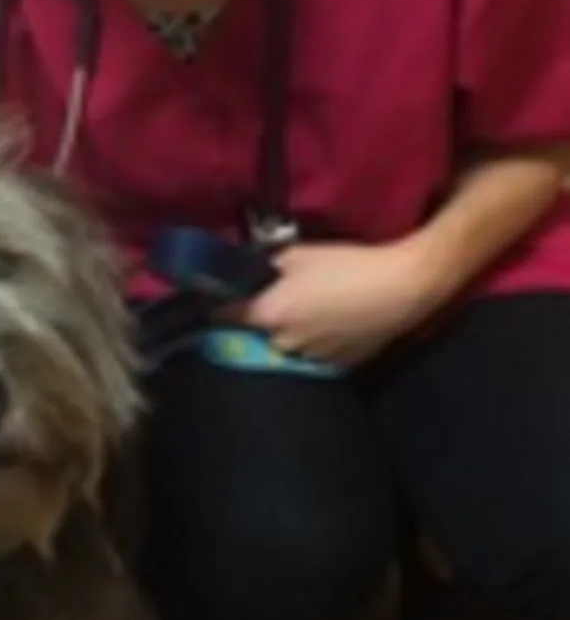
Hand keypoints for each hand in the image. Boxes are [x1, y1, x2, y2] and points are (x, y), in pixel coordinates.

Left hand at [223, 238, 442, 368]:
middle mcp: (283, 344)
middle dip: (262, 317)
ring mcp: (311, 358)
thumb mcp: (297, 254)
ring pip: (288, 345)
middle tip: (278, 296)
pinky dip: (316, 339)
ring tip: (311, 307)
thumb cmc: (346, 266)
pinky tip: (333, 320)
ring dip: (291, 330)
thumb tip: (250, 271)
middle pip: (258, 333)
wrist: (401, 288)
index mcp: (268, 316)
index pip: (225, 316)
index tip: (218, 297)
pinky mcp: (338, 365)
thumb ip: (265, 266)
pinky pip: (315, 352)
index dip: (220, 305)